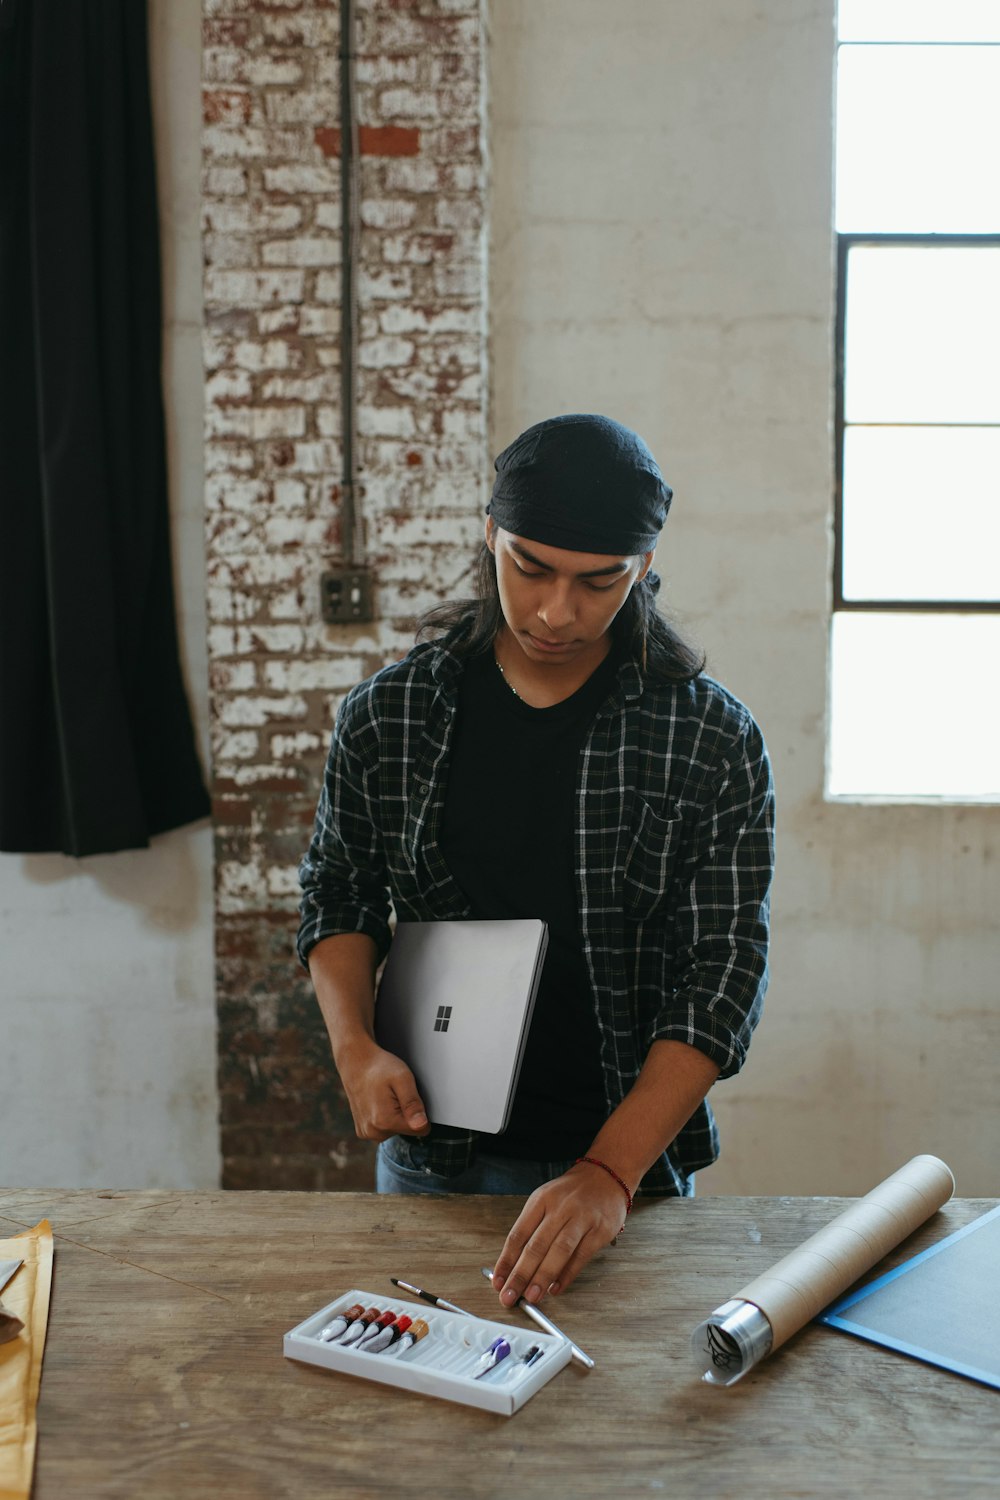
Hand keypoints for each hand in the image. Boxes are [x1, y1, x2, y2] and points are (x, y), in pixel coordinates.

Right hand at [336, 1039, 429, 1141]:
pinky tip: (378, 1102)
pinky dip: (384, 1118)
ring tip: (386, 1096)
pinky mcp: (363, 1131)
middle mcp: (374, 1132)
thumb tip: (421, 1125)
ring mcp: (367, 1133)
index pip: (421, 1129)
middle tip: (395, 1093)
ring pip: (396, 1130)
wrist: (356, 1062)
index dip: (419, 1111)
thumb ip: (413, 1103)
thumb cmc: (380, 1068)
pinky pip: (384, 1130)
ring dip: (395, 1116)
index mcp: (385, 1121)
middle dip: (406, 1113)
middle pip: (407, 1131)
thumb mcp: (403, 1078)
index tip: (408, 1096)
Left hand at [490, 1161, 628, 1306]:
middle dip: (520, 1275)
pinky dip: (567, 1275)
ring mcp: (581, 1219)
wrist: (606, 1176)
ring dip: (543, 1277)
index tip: (498, 1281)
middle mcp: (560, 1208)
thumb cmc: (571, 1193)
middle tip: (510, 1296)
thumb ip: (531, 1230)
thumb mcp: (546, 1200)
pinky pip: (581, 1257)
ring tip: (532, 1296)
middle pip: (536, 1245)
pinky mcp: (600, 1231)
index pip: (518, 1234)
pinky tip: (555, 1288)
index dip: (506, 1261)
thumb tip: (514, 1266)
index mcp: (541, 1200)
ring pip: (558, 1251)